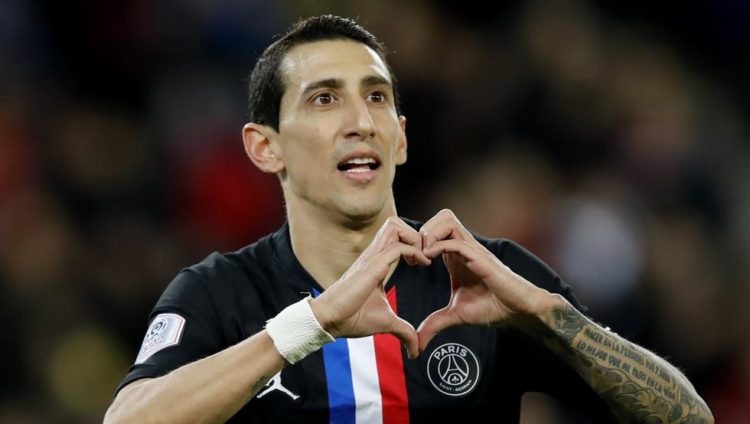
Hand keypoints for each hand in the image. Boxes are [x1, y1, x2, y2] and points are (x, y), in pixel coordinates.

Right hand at [310, 217, 430, 358]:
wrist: (331, 321)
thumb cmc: (353, 318)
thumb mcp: (386, 322)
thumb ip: (403, 331)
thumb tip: (416, 350)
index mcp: (377, 263)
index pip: (396, 237)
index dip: (414, 245)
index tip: (424, 264)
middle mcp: (374, 255)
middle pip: (395, 224)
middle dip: (416, 235)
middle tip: (426, 256)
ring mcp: (372, 257)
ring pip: (395, 226)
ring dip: (415, 238)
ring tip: (424, 258)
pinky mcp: (372, 265)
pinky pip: (398, 246)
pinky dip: (415, 251)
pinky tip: (422, 265)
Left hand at [417, 209, 552, 352]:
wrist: (518, 311)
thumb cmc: (493, 308)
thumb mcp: (456, 315)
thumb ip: (434, 324)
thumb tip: (417, 345)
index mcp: (456, 256)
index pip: (434, 230)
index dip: (418, 241)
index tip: (410, 262)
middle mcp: (464, 247)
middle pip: (440, 217)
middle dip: (422, 231)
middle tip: (416, 255)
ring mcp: (473, 250)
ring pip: (447, 220)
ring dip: (429, 234)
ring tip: (423, 256)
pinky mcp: (480, 257)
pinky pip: (456, 241)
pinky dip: (438, 246)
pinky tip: (430, 261)